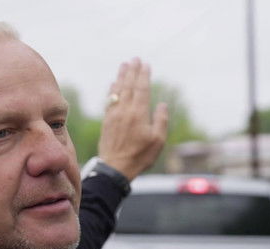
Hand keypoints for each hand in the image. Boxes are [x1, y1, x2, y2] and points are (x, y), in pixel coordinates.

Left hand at [97, 58, 168, 180]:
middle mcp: (125, 111)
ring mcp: (114, 115)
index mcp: (139, 114)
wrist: (115, 168)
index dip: (143, 75)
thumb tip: (162, 104)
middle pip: (128, 86)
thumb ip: (161, 120)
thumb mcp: (158, 141)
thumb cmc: (140, 156)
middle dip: (132, 71)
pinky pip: (109, 101)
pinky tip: (113, 84)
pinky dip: (112, 90)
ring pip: (117, 91)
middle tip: (134, 59)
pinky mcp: (107, 121)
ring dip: (121, 77)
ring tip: (124, 65)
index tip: (145, 64)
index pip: (141, 89)